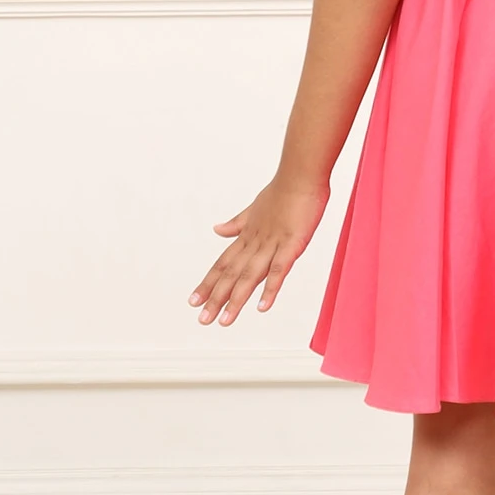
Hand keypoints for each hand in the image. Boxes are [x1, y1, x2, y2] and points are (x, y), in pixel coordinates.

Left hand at [189, 177, 329, 324]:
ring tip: (224, 320)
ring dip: (236, 300)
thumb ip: (236, 223)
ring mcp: (272, 244)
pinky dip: (270, 289)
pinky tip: (262, 307)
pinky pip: (279, 270)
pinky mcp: (291, 244)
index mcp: (247, 236)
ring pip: (250, 276)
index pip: (223, 264)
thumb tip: (216, 230)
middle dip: (216, 298)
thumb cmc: (283, 190)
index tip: (194, 300)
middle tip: (202, 319)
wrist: (300, 174)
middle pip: (231, 275)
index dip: (208, 283)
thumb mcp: (254, 209)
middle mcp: (255, 243)